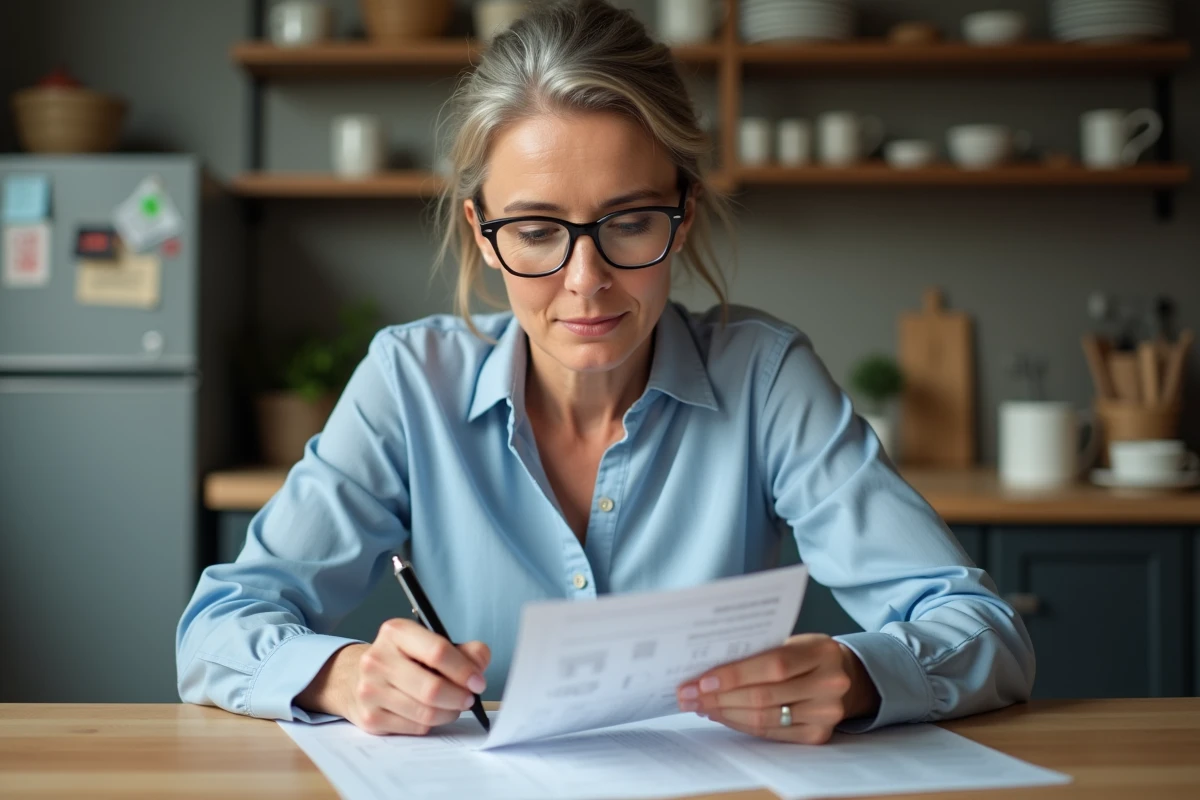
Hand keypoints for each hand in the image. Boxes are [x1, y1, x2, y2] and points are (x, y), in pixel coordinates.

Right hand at [298, 618, 489, 735]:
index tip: (478, 681)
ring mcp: (370, 690)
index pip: (438, 651)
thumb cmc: (402, 659)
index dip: (464, 670)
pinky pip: (415, 727)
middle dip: (459, 697)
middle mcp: (378, 659)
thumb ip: (463, 650)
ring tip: (453, 706)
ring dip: (449, 713)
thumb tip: (480, 664)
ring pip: (425, 712)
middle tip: (469, 698)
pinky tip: (432, 713)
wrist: (355, 677)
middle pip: (432, 688)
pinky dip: (432, 723)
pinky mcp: (370, 717)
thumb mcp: (429, 643)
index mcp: (396, 632)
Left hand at [675, 634, 879, 743]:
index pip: (772, 665)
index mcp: (821, 652)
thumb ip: (761, 650)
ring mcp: (826, 713)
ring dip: (724, 712)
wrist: (847, 676)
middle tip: (689, 695)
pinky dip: (741, 724)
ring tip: (699, 705)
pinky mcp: (818, 735)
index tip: (701, 679)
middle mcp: (829, 684)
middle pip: (763, 695)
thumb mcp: (794, 641)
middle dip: (719, 696)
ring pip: (764, 718)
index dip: (734, 674)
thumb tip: (710, 666)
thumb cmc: (809, 654)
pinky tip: (721, 715)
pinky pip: (771, 733)